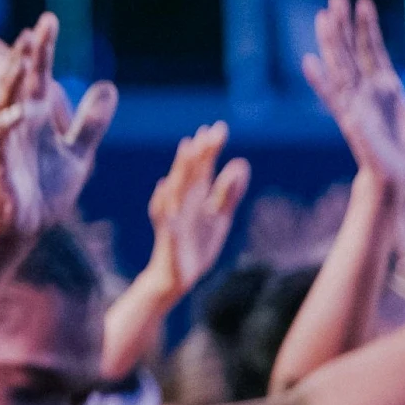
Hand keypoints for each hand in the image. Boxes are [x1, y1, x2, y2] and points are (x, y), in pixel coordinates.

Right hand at [0, 14, 115, 238]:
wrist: (28, 227)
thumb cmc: (47, 188)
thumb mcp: (78, 153)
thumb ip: (91, 122)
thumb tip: (109, 86)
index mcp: (38, 117)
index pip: (41, 76)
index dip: (43, 49)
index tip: (49, 20)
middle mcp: (20, 123)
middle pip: (21, 83)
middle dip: (26, 57)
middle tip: (32, 31)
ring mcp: (8, 143)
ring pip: (6, 105)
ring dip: (12, 83)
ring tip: (22, 61)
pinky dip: (6, 128)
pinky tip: (16, 114)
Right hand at [143, 123, 249, 297]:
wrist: (178, 276)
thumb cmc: (198, 244)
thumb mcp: (220, 217)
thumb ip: (229, 192)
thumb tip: (241, 163)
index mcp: (197, 197)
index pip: (204, 168)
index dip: (211, 149)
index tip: (219, 128)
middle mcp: (183, 202)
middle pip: (191, 173)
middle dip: (199, 152)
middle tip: (207, 131)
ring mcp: (174, 217)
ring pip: (177, 187)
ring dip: (181, 168)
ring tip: (187, 149)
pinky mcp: (169, 236)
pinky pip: (164, 218)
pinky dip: (163, 203)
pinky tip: (164, 188)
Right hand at [300, 0, 404, 193]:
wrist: (400, 178)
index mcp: (385, 86)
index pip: (373, 50)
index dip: (368, 27)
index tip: (362, 2)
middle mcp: (366, 90)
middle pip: (351, 51)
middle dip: (344, 25)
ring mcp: (355, 103)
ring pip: (340, 66)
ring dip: (331, 42)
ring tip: (322, 17)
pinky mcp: (350, 119)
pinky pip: (333, 97)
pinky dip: (320, 80)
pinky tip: (308, 62)